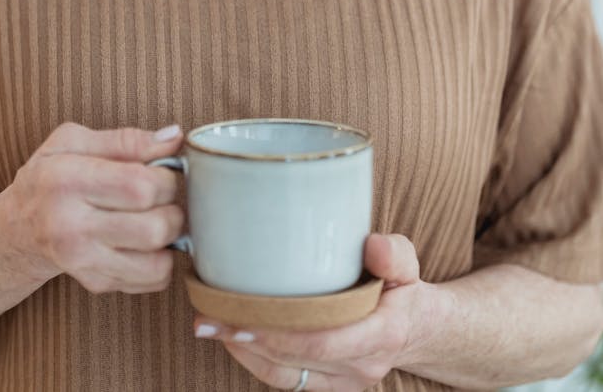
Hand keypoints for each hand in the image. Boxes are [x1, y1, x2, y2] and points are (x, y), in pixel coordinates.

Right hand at [0, 122, 184, 294]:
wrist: (17, 228)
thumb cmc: (49, 176)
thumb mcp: (72, 142)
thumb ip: (126, 140)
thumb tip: (174, 138)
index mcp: (67, 181)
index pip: (140, 187)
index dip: (166, 177)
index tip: (162, 171)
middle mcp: (72, 227)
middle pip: (154, 228)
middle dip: (174, 208)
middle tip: (163, 197)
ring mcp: (84, 262)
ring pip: (157, 262)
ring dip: (171, 238)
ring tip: (158, 218)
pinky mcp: (96, 283)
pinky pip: (152, 281)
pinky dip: (162, 260)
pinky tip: (148, 241)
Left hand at [193, 234, 428, 389]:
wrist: (418, 330)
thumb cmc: (403, 287)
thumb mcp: (407, 262)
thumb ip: (394, 252)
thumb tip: (373, 246)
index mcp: (382, 334)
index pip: (324, 340)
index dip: (278, 332)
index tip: (239, 317)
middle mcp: (362, 366)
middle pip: (295, 358)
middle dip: (246, 339)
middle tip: (205, 316)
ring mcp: (344, 381)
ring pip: (285, 373)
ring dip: (243, 352)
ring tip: (208, 325)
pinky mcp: (329, 385)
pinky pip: (287, 380)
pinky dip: (255, 360)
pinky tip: (231, 338)